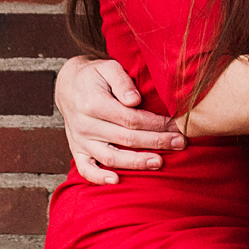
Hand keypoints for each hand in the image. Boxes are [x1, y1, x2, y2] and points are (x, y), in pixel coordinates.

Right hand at [56, 55, 182, 184]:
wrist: (68, 85)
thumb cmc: (94, 75)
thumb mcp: (107, 67)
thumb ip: (122, 81)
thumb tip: (135, 100)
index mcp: (94, 103)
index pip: (131, 119)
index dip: (155, 124)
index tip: (176, 125)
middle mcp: (85, 125)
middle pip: (126, 139)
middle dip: (156, 142)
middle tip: (180, 143)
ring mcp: (80, 140)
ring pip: (110, 157)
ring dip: (137, 163)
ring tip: (159, 163)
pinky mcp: (77, 150)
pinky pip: (85, 169)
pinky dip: (99, 178)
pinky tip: (116, 181)